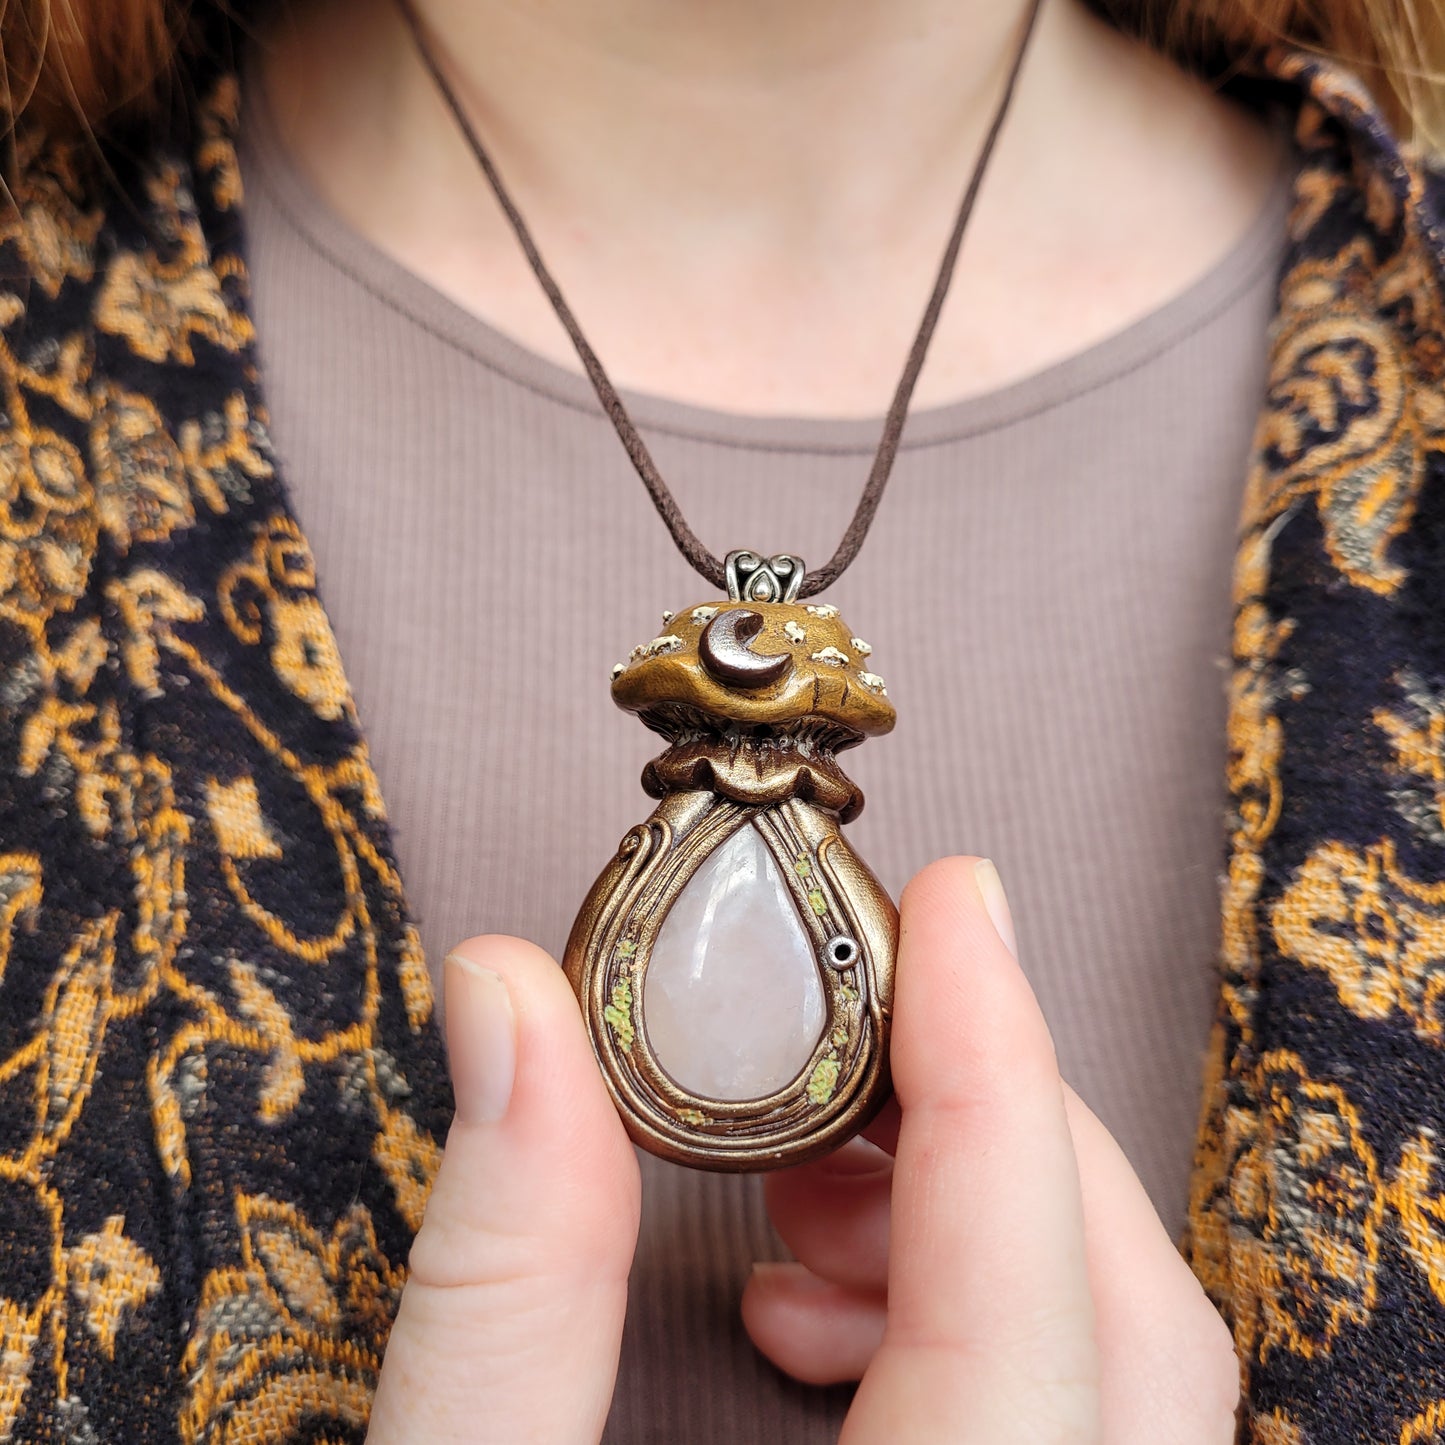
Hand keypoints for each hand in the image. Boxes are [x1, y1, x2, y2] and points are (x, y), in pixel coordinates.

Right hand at [366, 857, 1239, 1442]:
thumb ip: (500, 1268)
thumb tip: (508, 998)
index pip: (1020, 1292)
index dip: (994, 1056)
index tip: (954, 895)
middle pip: (1125, 1325)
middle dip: (993, 1120)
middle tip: (846, 1023)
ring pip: (1126, 1379)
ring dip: (982, 1220)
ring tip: (806, 1189)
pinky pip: (1075, 1433)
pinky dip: (976, 1318)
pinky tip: (822, 1317)